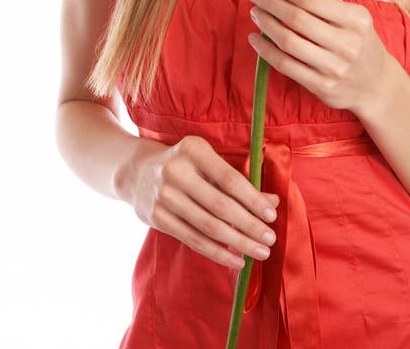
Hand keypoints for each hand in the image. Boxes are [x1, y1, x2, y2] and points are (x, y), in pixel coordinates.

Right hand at [121, 135, 279, 269]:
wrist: (137, 172)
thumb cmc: (185, 165)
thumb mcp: (208, 162)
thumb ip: (239, 181)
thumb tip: (272, 202)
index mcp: (193, 150)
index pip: (229, 179)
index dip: (252, 199)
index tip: (272, 215)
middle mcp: (176, 172)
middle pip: (220, 205)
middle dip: (249, 225)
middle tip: (270, 239)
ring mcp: (164, 196)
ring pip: (208, 226)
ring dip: (238, 243)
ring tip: (260, 252)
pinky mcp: (157, 218)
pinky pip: (193, 239)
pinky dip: (217, 252)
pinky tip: (236, 259)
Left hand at [246, 0, 388, 114]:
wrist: (376, 86)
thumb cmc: (359, 44)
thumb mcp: (355, 20)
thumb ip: (327, 5)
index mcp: (356, 20)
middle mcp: (347, 43)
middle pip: (296, 18)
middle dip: (269, 2)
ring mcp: (334, 67)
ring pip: (288, 41)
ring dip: (266, 24)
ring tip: (255, 12)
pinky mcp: (322, 86)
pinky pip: (285, 65)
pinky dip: (265, 50)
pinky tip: (255, 39)